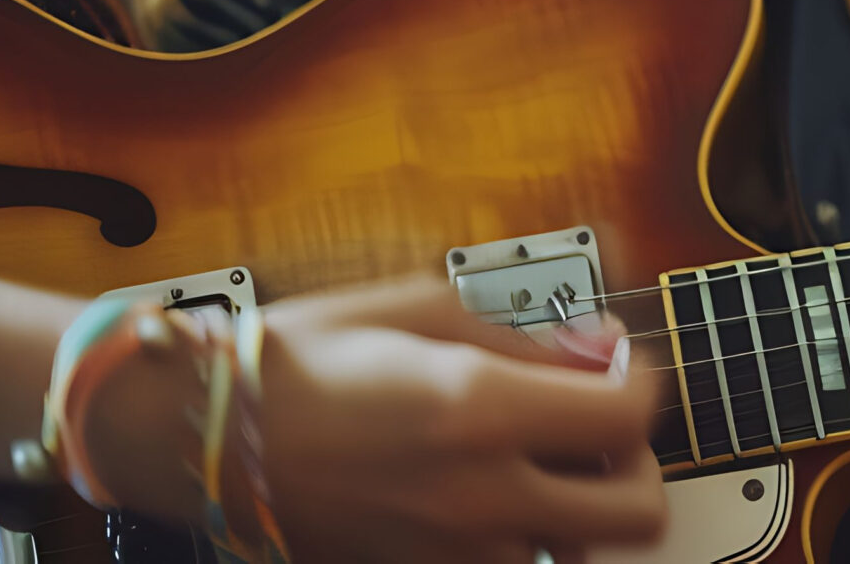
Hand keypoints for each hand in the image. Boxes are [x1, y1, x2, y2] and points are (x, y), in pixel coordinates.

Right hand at [85, 273, 667, 563]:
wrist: (205, 434)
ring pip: (576, 553)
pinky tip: (488, 499)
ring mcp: (450, 551)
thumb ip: (525, 336)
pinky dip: (517, 538)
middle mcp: (479, 494)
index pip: (631, 418)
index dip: (644, 383)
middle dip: (637, 464)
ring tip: (542, 465)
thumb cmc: (301, 358)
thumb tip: (596, 349)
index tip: (618, 365)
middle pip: (637, 513)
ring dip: (579, 510)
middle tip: (600, 428)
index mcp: (483, 411)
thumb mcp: (422, 309)